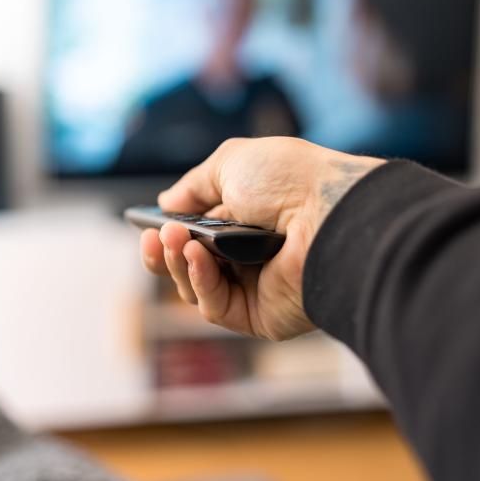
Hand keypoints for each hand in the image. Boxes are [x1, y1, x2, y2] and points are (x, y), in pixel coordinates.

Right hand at [141, 137, 384, 340]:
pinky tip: (199, 257)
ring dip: (178, 263)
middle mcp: (249, 255)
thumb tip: (166, 203)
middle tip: (152, 238)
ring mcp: (255, 288)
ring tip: (175, 239)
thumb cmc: (289, 181)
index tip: (148, 225)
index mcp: (245, 219)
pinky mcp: (261, 317)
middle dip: (164, 253)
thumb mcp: (232, 163)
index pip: (196, 235)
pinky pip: (217, 307)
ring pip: (195, 289)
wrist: (331, 212)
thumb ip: (194, 184)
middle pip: (188, 267)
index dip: (168, 232)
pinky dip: (200, 282)